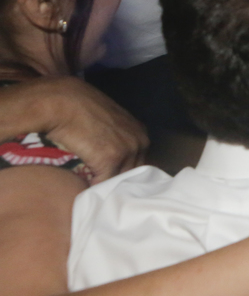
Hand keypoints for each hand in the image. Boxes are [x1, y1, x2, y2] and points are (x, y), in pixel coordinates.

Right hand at [2, 76, 146, 181]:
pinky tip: (85, 190)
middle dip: (117, 180)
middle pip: (132, 172)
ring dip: (106, 186)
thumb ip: (115, 136)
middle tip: (102, 189)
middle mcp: (140, 142)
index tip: (110, 177)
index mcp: (140, 133)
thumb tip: (108, 152)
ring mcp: (127, 150)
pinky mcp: (111, 159)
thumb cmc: (79, 109)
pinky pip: (104, 184)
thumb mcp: (107, 121)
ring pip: (119, 179)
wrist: (62, 103)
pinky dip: (94, 189)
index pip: (137, 161)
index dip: (122, 171)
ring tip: (93, 191)